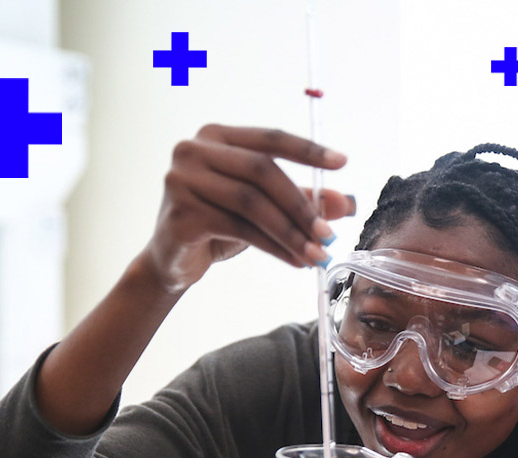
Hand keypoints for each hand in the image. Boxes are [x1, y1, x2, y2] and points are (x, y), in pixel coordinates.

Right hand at [144, 125, 355, 291]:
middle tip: (329, 233)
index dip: (307, 149)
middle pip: (262, 170)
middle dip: (302, 204)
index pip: (269, 137)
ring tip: (316, 254)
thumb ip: (300, 199)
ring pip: (252, 203)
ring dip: (292, 232)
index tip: (342, 162)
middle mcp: (194, 150)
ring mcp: (181, 180)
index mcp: (216, 137)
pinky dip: (273, 246)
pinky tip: (294, 260)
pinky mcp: (180, 214)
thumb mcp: (263, 208)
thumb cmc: (218, 225)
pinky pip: (239, 229)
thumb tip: (346, 202)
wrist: (172, 261)